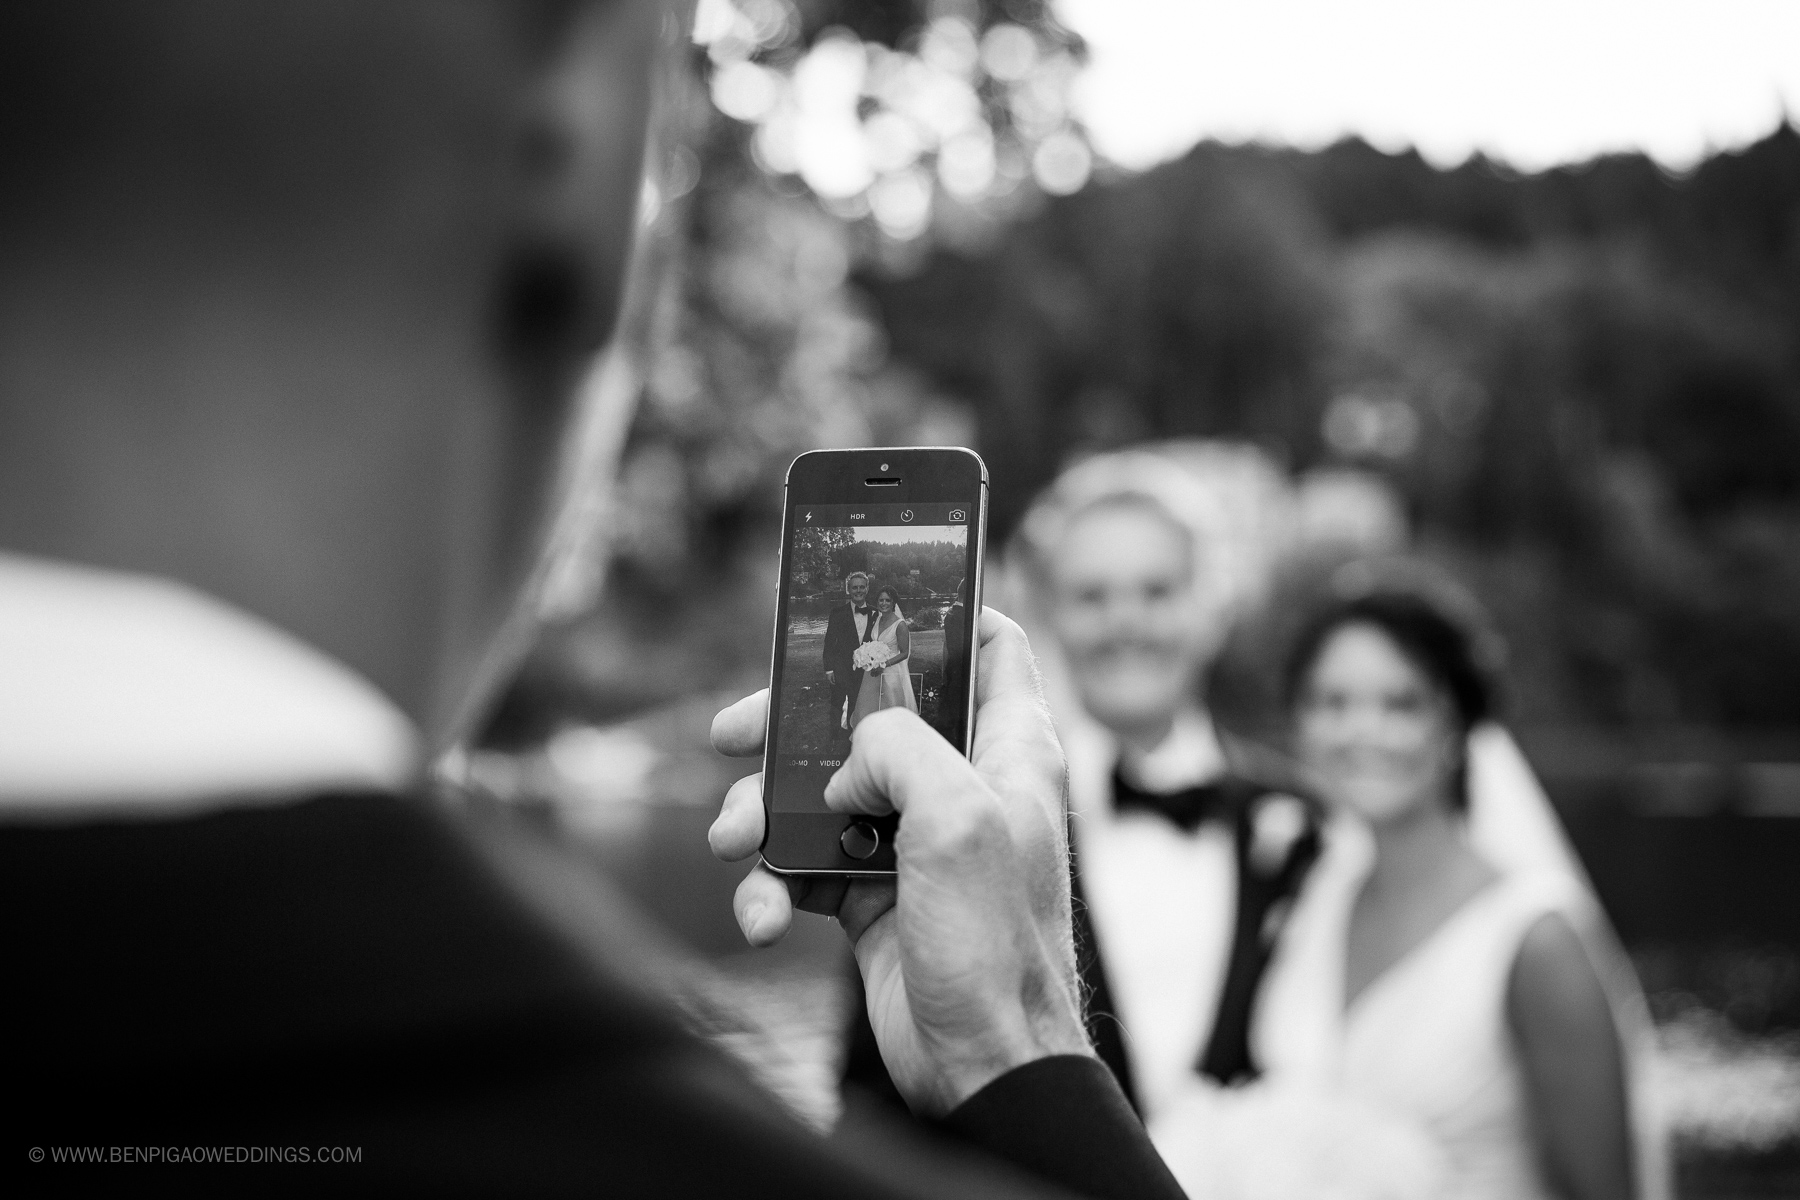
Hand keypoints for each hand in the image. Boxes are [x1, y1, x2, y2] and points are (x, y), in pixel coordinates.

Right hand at [710, 609, 1090, 1115]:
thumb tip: (846, 761)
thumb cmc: (997, 946)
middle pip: (867, 713)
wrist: (981, 1067)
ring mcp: (911, 839)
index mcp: (1007, 747)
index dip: (937, 612)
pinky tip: (766, 917)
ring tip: (735, 843)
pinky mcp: (870, 893)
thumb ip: (899, 747)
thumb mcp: (959, 816)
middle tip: (735, 733)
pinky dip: (773, 886)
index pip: (988, 645)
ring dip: (762, 813)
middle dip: (793, 723)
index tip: (867, 602)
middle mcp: (960, 783)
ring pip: (817, 790)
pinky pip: (802, 864)